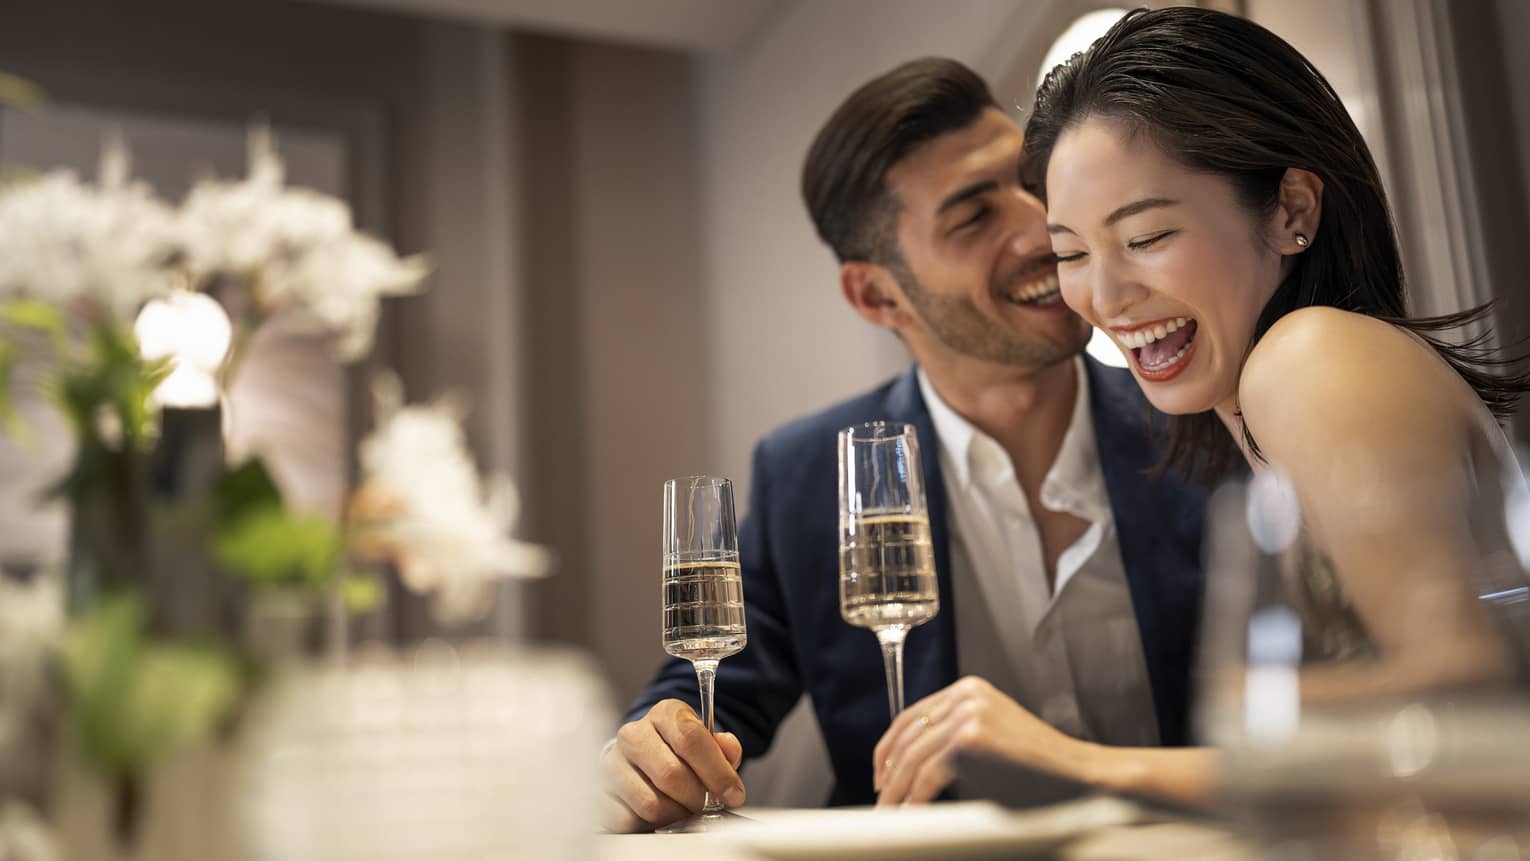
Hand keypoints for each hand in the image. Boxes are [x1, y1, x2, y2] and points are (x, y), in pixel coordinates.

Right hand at [601, 699, 746, 831]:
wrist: (644, 755)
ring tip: (685, 809)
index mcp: (664, 714)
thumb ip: (723, 746)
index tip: (733, 793)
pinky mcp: (601, 791)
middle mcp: (634, 735)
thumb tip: (729, 749)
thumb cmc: (678, 749)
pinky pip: (628, 820)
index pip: (691, 739)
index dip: (717, 771)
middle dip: (698, 798)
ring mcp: (613, 763)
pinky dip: (650, 825)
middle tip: (708, 805)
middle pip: (671, 774)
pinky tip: (661, 814)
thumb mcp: (706, 740)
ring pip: (650, 803)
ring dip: (676, 814)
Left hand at [873, 676, 1089, 805]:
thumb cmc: (1037, 761)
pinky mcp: (973, 739)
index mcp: (968, 689)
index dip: (890, 746)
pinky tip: (914, 809)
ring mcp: (970, 715)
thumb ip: (955, 730)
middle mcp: (967, 695)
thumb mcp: (992, 729)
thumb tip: (911, 760)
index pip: (912, 714)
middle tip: (882, 797)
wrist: (1077, 771)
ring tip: (892, 809)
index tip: (882, 771)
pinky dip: (917, 795)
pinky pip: (930, 773)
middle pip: (909, 734)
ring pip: (915, 756)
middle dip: (889, 771)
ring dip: (898, 788)